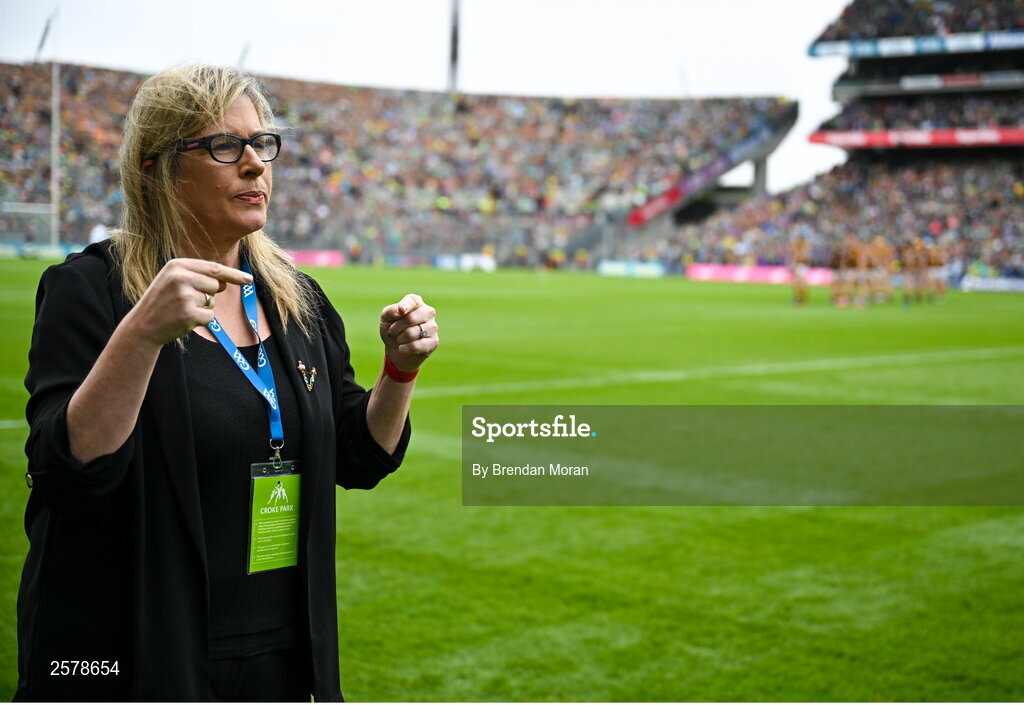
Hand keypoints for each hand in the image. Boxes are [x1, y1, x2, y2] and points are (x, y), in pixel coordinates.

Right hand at [126, 258, 252, 346]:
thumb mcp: (173, 279)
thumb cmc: (162, 301)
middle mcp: (181, 278)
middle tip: (187, 300)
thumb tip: (226, 282)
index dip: (233, 275)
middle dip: (209, 294)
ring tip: (181, 309)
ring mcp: (185, 296)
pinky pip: (209, 316)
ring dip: (202, 308)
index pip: (214, 268)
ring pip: (212, 301)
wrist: (143, 325)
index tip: (249, 279)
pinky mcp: (189, 314)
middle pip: (216, 285)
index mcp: (177, 265)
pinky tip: (183, 319)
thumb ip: (198, 276)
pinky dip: (201, 320)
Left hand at [379, 293, 438, 371]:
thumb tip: (402, 309)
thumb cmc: (392, 329)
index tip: (400, 311)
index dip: (405, 306)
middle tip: (392, 332)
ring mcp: (433, 327)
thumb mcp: (386, 318)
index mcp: (416, 302)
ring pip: (411, 333)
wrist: (397, 350)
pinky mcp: (434, 342)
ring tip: (399, 340)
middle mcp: (428, 312)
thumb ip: (391, 310)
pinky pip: (415, 346)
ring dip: (399, 339)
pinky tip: (403, 348)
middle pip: (410, 319)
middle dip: (395, 328)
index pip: (412, 301)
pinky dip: (404, 349)